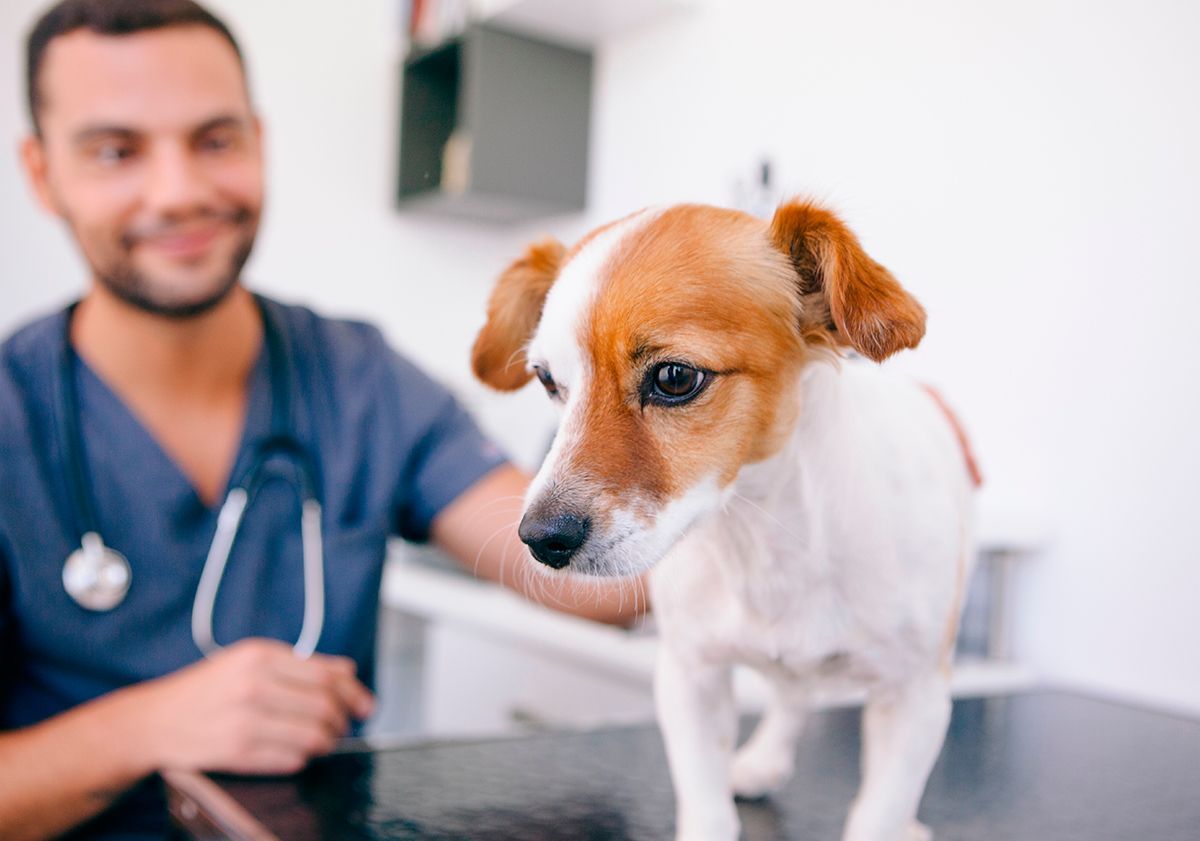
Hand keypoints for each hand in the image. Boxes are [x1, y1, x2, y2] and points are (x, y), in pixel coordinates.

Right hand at [123, 638, 373, 775]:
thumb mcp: (249, 661)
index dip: (354, 693)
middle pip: (325, 705)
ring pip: (313, 735)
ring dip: (327, 742)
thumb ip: (299, 664)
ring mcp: (244, 719)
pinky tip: (297, 752)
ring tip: (323, 741)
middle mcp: (253, 684)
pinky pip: (291, 759)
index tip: (365, 704)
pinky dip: (302, 758)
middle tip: (344, 726)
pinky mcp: (237, 751)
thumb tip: (347, 670)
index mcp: (259, 656)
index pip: (327, 674)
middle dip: (343, 720)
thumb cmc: (205, 690)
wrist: (153, 721)